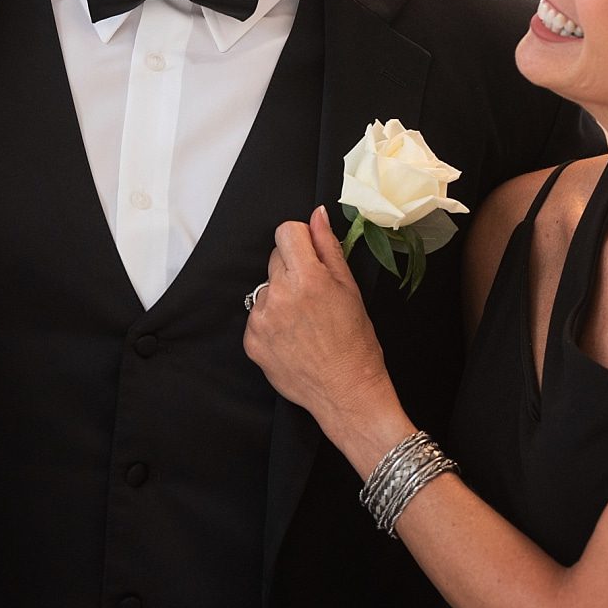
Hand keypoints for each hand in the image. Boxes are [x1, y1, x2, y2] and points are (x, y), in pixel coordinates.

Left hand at [243, 207, 392, 427]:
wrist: (346, 392)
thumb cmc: (356, 342)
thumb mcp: (349, 288)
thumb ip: (328, 247)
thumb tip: (317, 215)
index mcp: (308, 279)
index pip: (286, 232)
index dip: (300, 240)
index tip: (310, 255)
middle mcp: (279, 296)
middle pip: (275, 258)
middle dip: (292, 268)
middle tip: (314, 295)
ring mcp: (262, 320)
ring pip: (265, 288)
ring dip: (281, 296)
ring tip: (304, 321)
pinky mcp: (251, 341)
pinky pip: (257, 315)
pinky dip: (271, 321)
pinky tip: (292, 337)